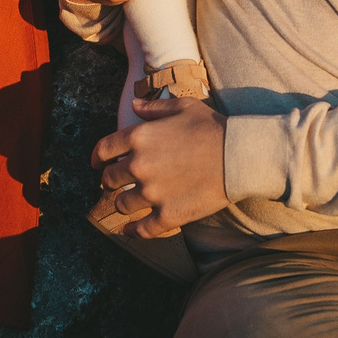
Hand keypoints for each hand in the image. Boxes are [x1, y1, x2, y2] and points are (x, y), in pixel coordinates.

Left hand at [91, 96, 228, 237]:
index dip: (97, 158)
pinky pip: (142, 229)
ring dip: (122, 204)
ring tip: (127, 203)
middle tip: (115, 184)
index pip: (104, 150)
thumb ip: (154, 108)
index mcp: (140, 137)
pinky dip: (132, 232)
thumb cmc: (213, 127)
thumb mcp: (184, 106)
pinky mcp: (168, 215)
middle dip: (110, 181)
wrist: (239, 155)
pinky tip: (129, 231)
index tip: (97, 164)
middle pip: (110, 179)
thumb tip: (134, 105)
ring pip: (122, 205)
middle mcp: (140, 166)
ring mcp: (153, 193)